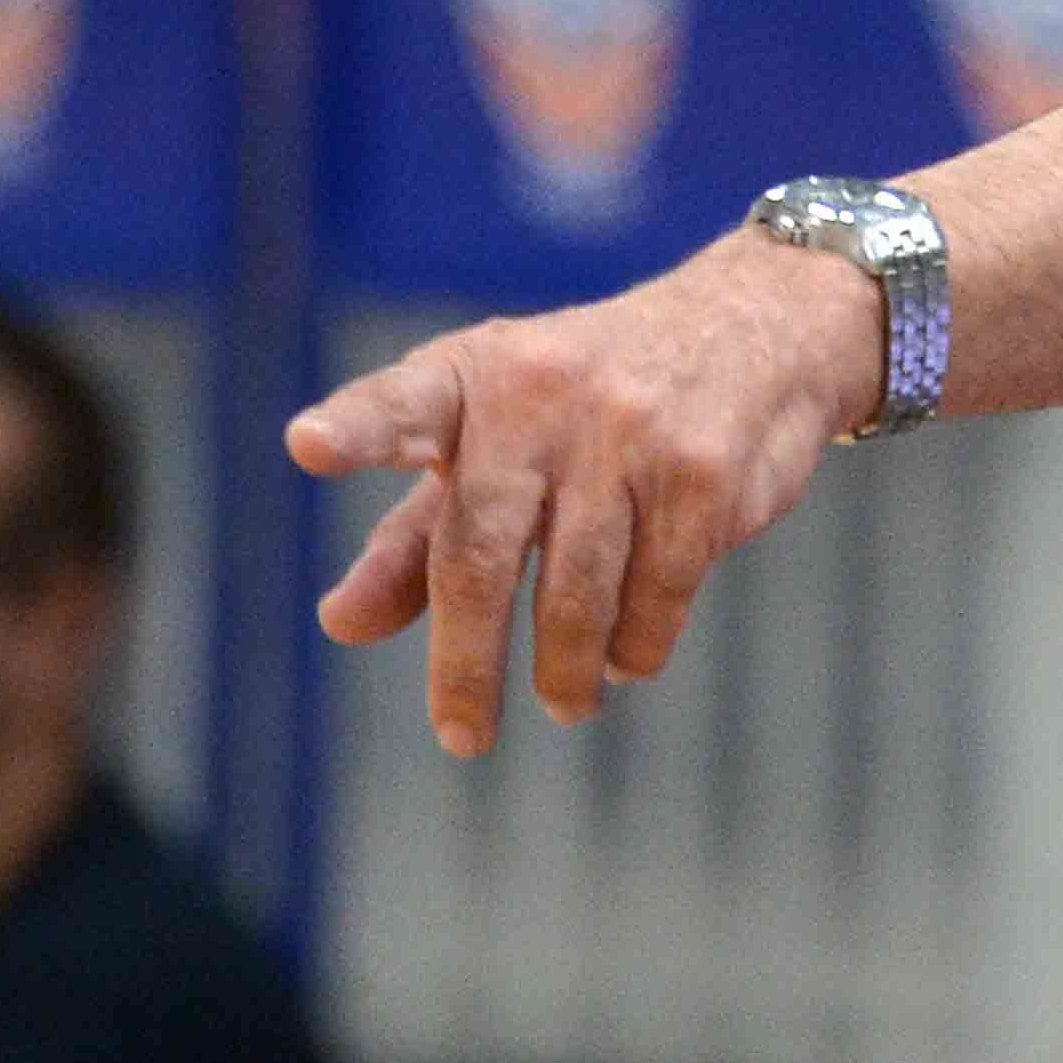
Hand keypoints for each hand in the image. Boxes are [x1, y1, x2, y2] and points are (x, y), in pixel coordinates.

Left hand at [289, 231, 881, 753]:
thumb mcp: (491, 448)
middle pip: (480, 551)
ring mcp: (627, 430)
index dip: (357, 428)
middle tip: (462, 734)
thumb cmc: (585, 408)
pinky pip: (654, 600)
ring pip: (575, 595)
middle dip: (466, 662)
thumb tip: (340, 624)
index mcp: (473, 377)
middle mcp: (542, 392)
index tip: (306, 444)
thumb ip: (414, 538)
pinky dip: (636, 648)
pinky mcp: (701, 473)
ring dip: (566, 672)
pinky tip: (628, 654)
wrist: (755, 328)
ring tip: (566, 701)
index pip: (403, 404)